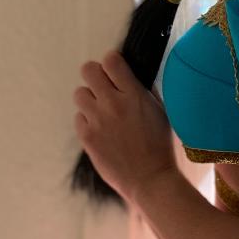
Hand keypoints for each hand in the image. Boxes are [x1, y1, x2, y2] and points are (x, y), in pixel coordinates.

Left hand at [73, 49, 174, 204]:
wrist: (149, 179)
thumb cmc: (159, 146)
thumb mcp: (159, 111)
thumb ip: (141, 91)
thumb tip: (126, 76)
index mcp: (134, 95)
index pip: (111, 60)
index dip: (112, 63)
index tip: (116, 73)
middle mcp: (112, 104)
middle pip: (88, 70)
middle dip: (96, 76)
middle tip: (105, 89)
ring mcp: (97, 121)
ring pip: (79, 93)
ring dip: (90, 99)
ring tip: (102, 112)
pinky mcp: (87, 137)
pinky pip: (78, 118)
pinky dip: (87, 121)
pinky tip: (101, 130)